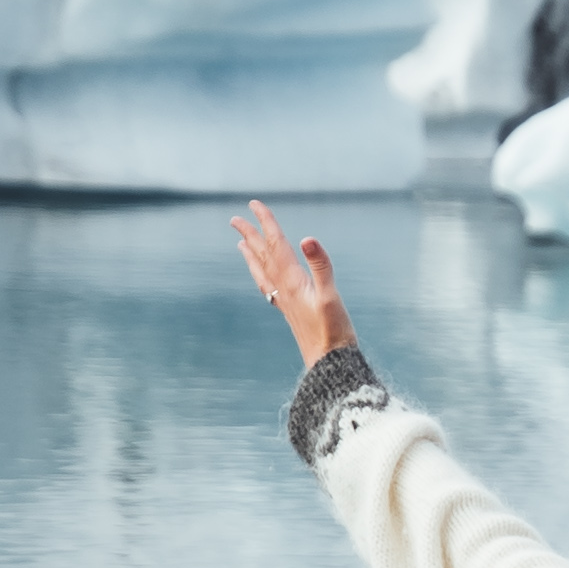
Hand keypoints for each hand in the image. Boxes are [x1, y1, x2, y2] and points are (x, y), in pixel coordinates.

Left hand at [232, 199, 354, 366]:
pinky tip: (263, 278)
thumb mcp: (331, 296)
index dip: (266, 222)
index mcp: (292, 281)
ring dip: (251, 255)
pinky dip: (261, 275)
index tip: (254, 204)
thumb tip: (307, 238)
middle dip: (251, 235)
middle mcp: (283, 288)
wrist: (328, 363)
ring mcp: (284, 301)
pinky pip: (268, 287)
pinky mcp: (289, 311)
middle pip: (263, 255)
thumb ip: (321, 266)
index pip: (276, 244)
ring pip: (262, 271)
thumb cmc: (333, 331)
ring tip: (241, 243)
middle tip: (235, 219)